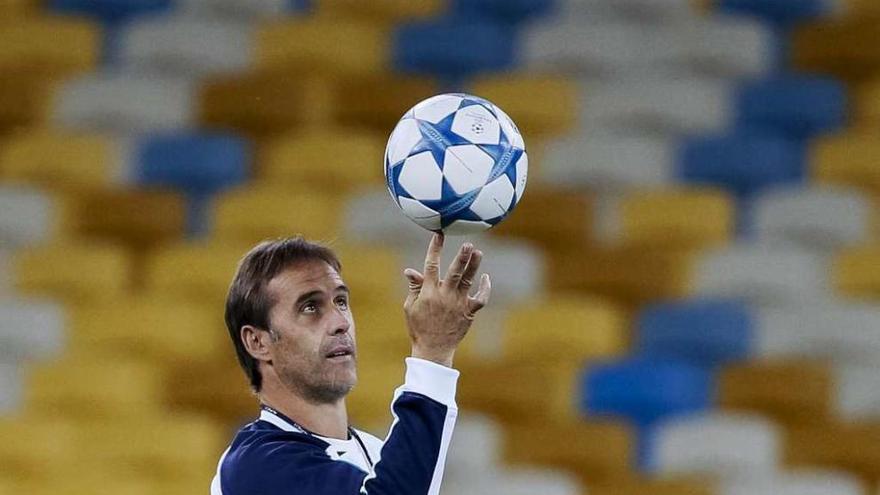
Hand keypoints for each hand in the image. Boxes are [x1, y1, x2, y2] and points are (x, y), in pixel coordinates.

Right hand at [403, 233, 491, 366]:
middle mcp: (445, 295)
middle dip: (461, 257)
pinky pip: (480, 299)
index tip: (439, 234)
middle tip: (468, 244)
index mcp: (428, 292)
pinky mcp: (469, 312)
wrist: (433, 349)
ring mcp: (458, 304)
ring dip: (474, 266)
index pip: (431, 265)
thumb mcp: (411, 307)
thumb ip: (414, 287)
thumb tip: (410, 270)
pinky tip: (485, 278)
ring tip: (478, 253)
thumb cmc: (419, 327)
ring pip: (468, 281)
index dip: (435, 248)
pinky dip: (485, 288)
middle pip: (455, 272)